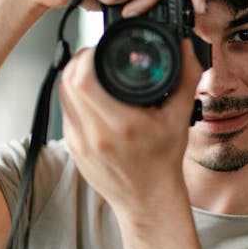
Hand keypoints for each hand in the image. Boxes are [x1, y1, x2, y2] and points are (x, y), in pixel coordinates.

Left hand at [58, 39, 202, 217]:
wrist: (148, 200)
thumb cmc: (163, 162)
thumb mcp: (180, 118)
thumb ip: (185, 79)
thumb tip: (185, 49)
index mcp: (120, 125)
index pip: (83, 79)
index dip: (87, 56)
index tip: (101, 49)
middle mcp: (94, 134)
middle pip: (68, 82)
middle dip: (79, 61)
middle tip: (96, 55)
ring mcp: (79, 142)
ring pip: (62, 95)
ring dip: (73, 77)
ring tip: (92, 70)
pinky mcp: (72, 148)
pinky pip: (66, 111)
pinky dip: (74, 96)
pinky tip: (90, 94)